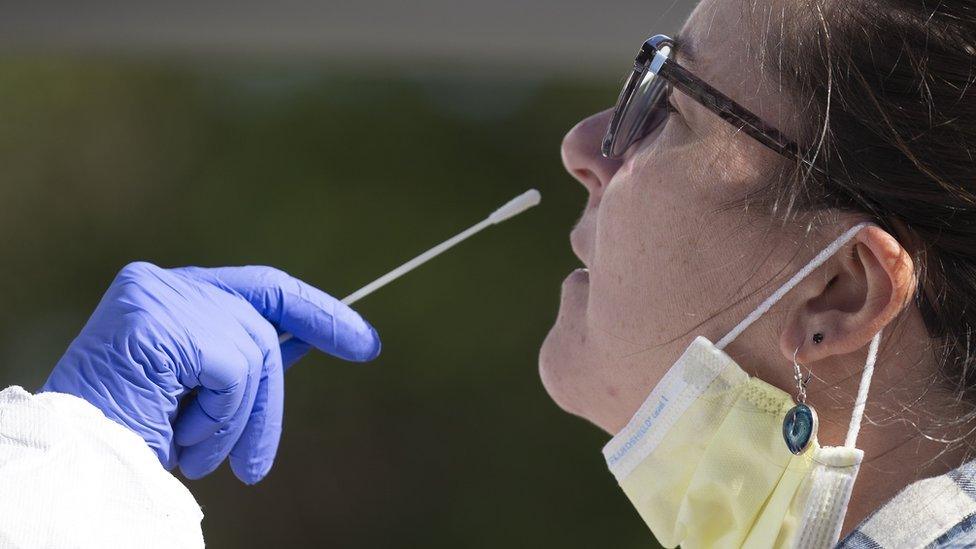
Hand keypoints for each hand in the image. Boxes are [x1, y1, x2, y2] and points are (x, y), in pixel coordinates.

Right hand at [42, 262, 380, 483]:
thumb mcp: (199, 392)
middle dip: (270, 400)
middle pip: (261, 327)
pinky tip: (184, 437)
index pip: (261, 287)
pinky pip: (234, 370)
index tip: (364, 341)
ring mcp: (159, 295)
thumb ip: (242, 355)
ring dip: (239, 420)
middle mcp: (161, 283)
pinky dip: (222, 416)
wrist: (75, 466)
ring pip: (254, 350)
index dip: (317, 312)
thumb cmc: (128, 434)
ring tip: (201, 454)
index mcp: (168, 293)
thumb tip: (305, 339)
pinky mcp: (159, 320)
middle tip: (258, 465)